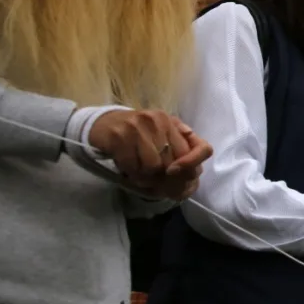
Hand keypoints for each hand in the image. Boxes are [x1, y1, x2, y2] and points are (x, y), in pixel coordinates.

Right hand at [89, 110, 211, 199]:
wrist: (102, 123)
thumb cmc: (136, 133)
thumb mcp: (161, 134)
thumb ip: (180, 147)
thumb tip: (197, 168)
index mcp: (172, 122)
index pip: (202, 148)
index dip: (195, 166)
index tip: (179, 173)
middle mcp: (158, 122)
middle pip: (175, 163)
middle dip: (165, 178)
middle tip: (154, 181)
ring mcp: (138, 127)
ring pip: (154, 167)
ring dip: (146, 177)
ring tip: (139, 172)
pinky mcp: (119, 136)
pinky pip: (133, 167)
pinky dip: (131, 174)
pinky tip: (128, 169)